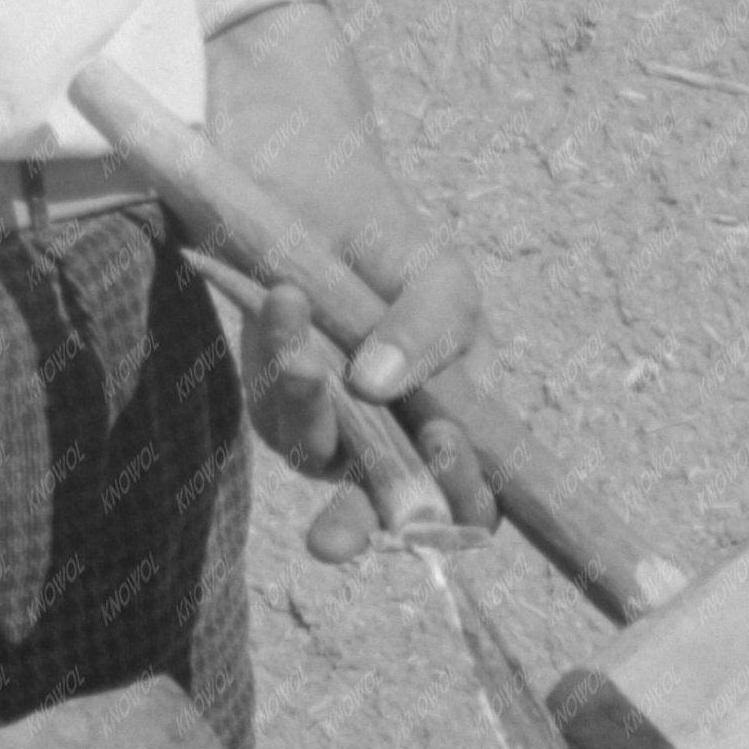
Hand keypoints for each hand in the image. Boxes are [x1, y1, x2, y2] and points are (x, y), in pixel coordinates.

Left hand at [238, 244, 497, 565]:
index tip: (442, 436)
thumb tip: (374, 385)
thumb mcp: (441, 284)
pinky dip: (280, 349)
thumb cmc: (407, 262)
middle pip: (378, 519)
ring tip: (302, 338)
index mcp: (457, 434)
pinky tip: (284, 299)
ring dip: (307, 397)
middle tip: (332, 530)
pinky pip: (274, 402)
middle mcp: (394, 452)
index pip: (474, 505)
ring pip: (314, 452)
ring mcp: (331, 436)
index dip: (462, 491)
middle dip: (351, 526)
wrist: (333, 218)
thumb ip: (429, 332)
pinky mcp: (275, 409)